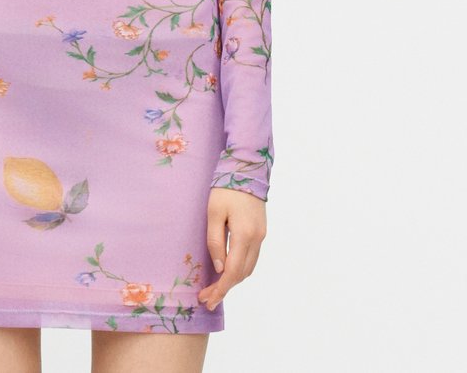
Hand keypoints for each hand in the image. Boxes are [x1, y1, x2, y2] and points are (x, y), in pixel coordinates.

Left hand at [196, 187, 266, 310]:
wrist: (247, 169)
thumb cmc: (226, 189)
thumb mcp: (214, 213)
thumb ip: (215, 241)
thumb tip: (218, 267)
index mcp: (244, 235)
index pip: (232, 271)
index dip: (220, 288)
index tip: (208, 300)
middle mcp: (257, 239)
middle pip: (242, 274)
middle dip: (225, 288)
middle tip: (207, 297)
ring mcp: (261, 235)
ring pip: (249, 268)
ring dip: (233, 280)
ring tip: (215, 287)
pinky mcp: (261, 231)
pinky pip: (252, 257)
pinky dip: (240, 268)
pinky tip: (227, 270)